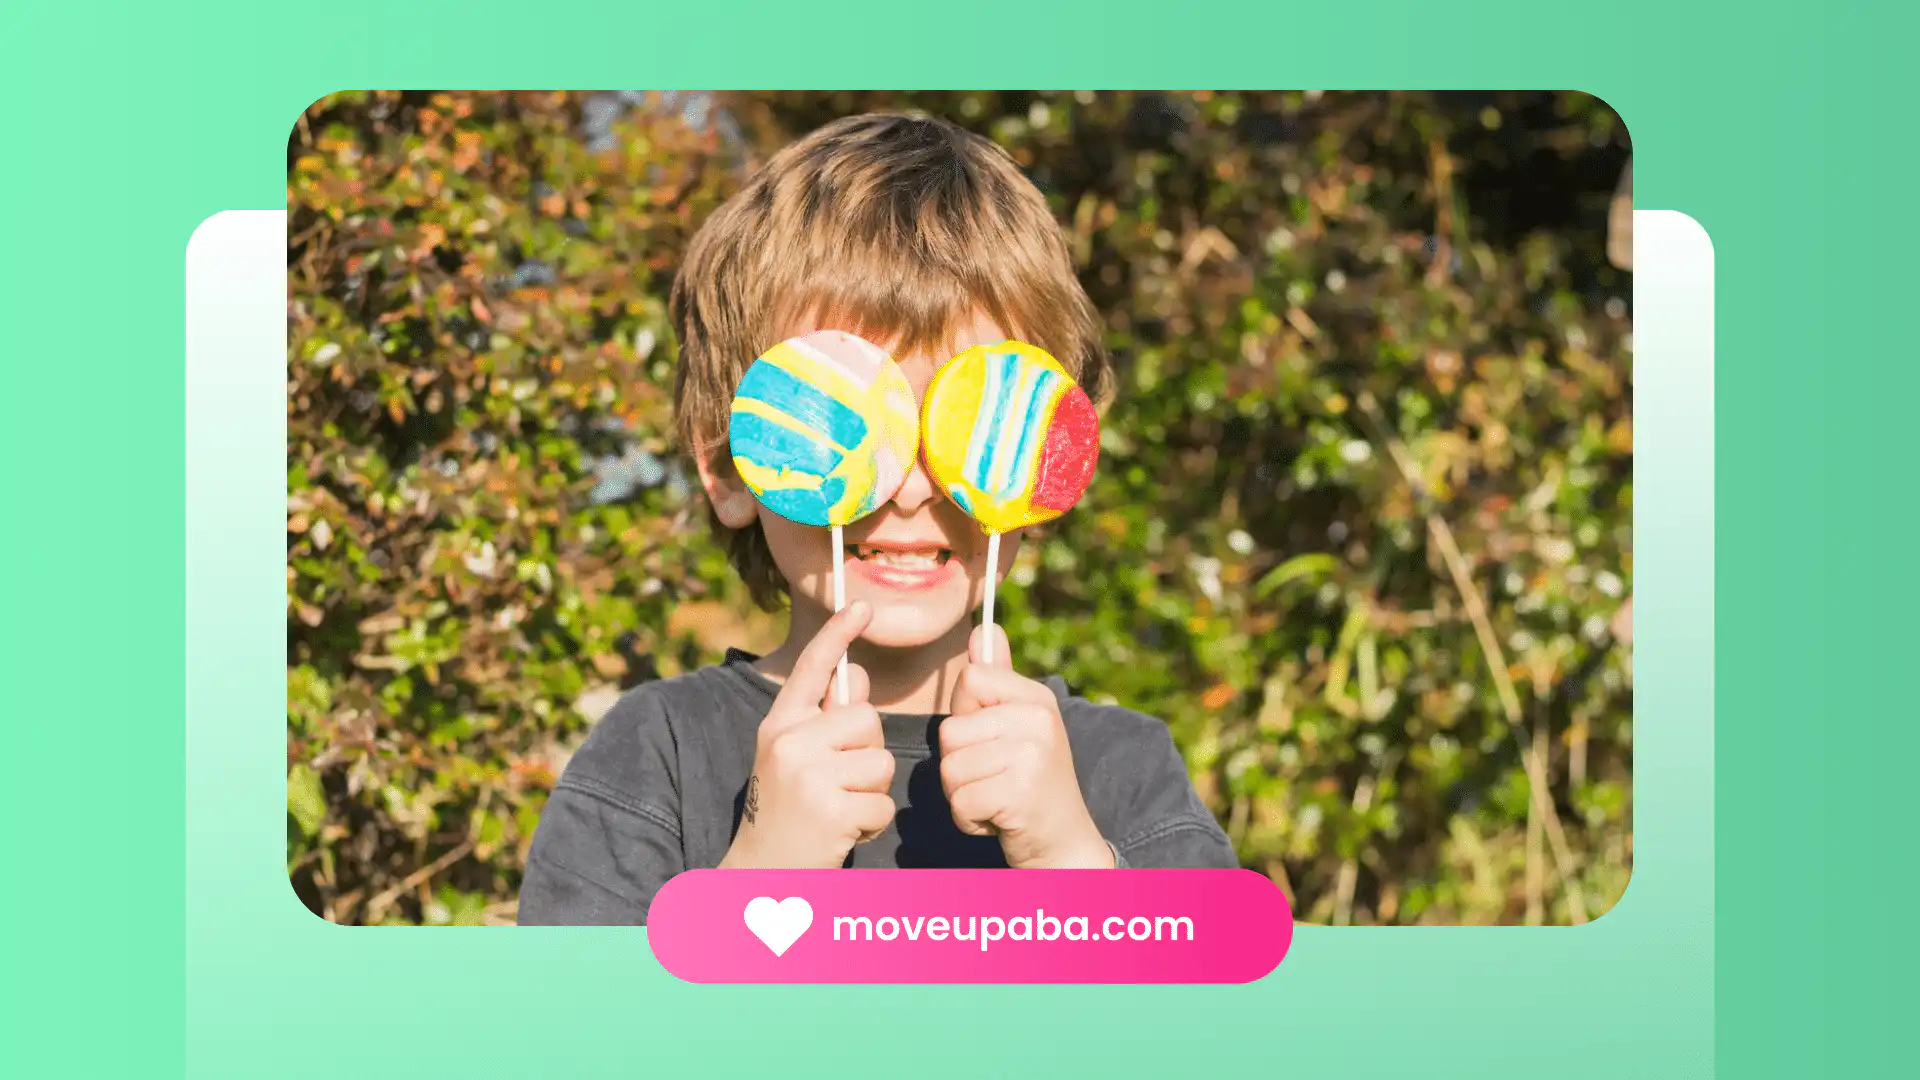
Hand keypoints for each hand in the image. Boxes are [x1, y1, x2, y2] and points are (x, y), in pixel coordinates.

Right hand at [720, 602, 896, 869]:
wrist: (761, 875)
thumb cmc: (787, 812)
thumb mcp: (795, 759)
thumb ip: (825, 719)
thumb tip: (856, 675)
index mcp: (779, 725)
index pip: (811, 669)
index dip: (837, 634)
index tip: (861, 604)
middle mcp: (788, 743)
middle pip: (866, 720)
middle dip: (867, 753)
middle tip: (838, 785)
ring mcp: (807, 776)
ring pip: (880, 762)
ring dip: (871, 792)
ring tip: (838, 809)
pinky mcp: (829, 810)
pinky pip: (882, 803)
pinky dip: (871, 823)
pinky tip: (843, 832)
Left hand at [939, 625, 1113, 869]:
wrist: (1064, 843)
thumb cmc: (1031, 783)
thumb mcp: (1019, 726)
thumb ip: (997, 681)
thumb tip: (984, 629)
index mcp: (1037, 698)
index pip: (970, 680)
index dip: (966, 717)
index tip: (992, 741)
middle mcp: (1039, 720)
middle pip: (950, 731)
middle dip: (959, 765)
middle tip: (997, 780)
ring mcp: (1032, 756)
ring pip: (950, 769)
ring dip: (963, 795)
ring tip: (998, 798)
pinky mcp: (1020, 793)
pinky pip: (960, 802)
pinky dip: (970, 820)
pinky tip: (999, 819)